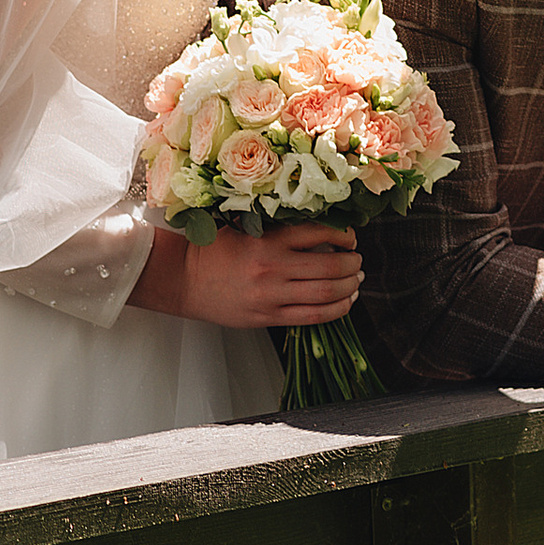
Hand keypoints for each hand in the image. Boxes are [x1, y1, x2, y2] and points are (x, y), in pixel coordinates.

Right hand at [139, 225, 364, 330]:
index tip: (352, 238)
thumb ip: (280, 228)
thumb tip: (322, 227)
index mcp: (268, 239)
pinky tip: (345, 302)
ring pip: (326, 293)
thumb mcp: (246, 227)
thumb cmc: (215, 250)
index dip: (346, 235)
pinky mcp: (268, 317)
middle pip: (331, 266)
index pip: (321, 233)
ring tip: (356, 281)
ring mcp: (271, 295)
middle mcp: (273, 267)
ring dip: (350, 286)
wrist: (184, 279)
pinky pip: (312, 317)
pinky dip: (336, 309)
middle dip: (354, 263)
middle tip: (358, 261)